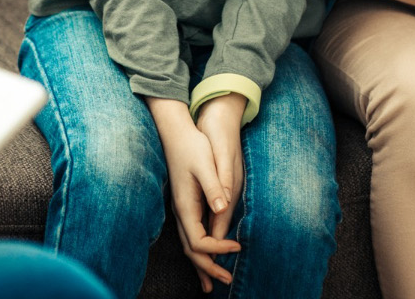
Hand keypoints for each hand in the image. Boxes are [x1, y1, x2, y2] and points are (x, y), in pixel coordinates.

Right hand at [147, 98, 242, 291]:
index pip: (200, 241)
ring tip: (214, 282)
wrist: (176, 131)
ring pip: (190, 245)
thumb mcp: (206, 164)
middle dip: (209, 268)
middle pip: (192, 250)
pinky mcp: (186, 205)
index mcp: (185, 205)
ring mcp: (182, 209)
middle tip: (228, 280)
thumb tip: (223, 208)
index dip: (219, 248)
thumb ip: (214, 187)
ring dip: (203, 264)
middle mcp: (181, 211)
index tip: (238, 246)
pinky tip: (209, 255)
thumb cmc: (193, 146)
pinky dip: (201, 251)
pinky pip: (192, 235)